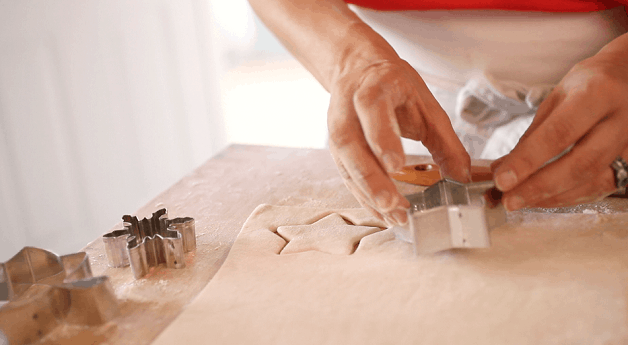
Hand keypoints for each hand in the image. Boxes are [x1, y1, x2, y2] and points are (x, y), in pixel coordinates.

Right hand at [328, 58, 470, 224]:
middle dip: (369, 176)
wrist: (360, 69)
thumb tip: (462, 178)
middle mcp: (347, 106)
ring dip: (366, 191)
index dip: (381, 137)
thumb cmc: (395, 86)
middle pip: (350, 143)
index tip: (397, 166)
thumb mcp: (426, 105)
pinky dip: (362, 195)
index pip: (371, 109)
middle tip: (391, 203)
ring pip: (344, 162)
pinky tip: (380, 212)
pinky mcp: (334, 147)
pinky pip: (345, 173)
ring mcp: (336, 127)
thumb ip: (445, 142)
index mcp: (373, 86)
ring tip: (390, 214)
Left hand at [492, 50, 627, 210]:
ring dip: (552, 197)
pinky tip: (545, 199)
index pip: (559, 132)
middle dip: (539, 188)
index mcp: (597, 94)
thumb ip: (533, 134)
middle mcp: (620, 119)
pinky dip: (570, 198)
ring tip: (520, 201)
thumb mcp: (557, 97)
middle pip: (580, 164)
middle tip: (509, 200)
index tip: (502, 179)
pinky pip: (602, 188)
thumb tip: (503, 168)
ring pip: (593, 182)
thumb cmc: (590, 85)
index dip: (528, 160)